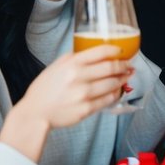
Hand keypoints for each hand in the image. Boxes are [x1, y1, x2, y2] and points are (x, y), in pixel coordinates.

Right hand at [17, 46, 132, 129]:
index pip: (101, 52)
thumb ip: (74, 58)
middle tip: (129, 65)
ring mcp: (84, 94)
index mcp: (72, 64)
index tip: (122, 51)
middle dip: (124, 65)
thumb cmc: (44, 89)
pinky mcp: (87, 109)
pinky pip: (108, 99)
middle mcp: (79, 77)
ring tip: (126, 76)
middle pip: (111, 67)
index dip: (116, 50)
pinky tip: (118, 90)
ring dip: (123, 79)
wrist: (35, 113)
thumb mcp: (56, 66)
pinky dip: (116, 93)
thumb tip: (94, 53)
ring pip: (112, 83)